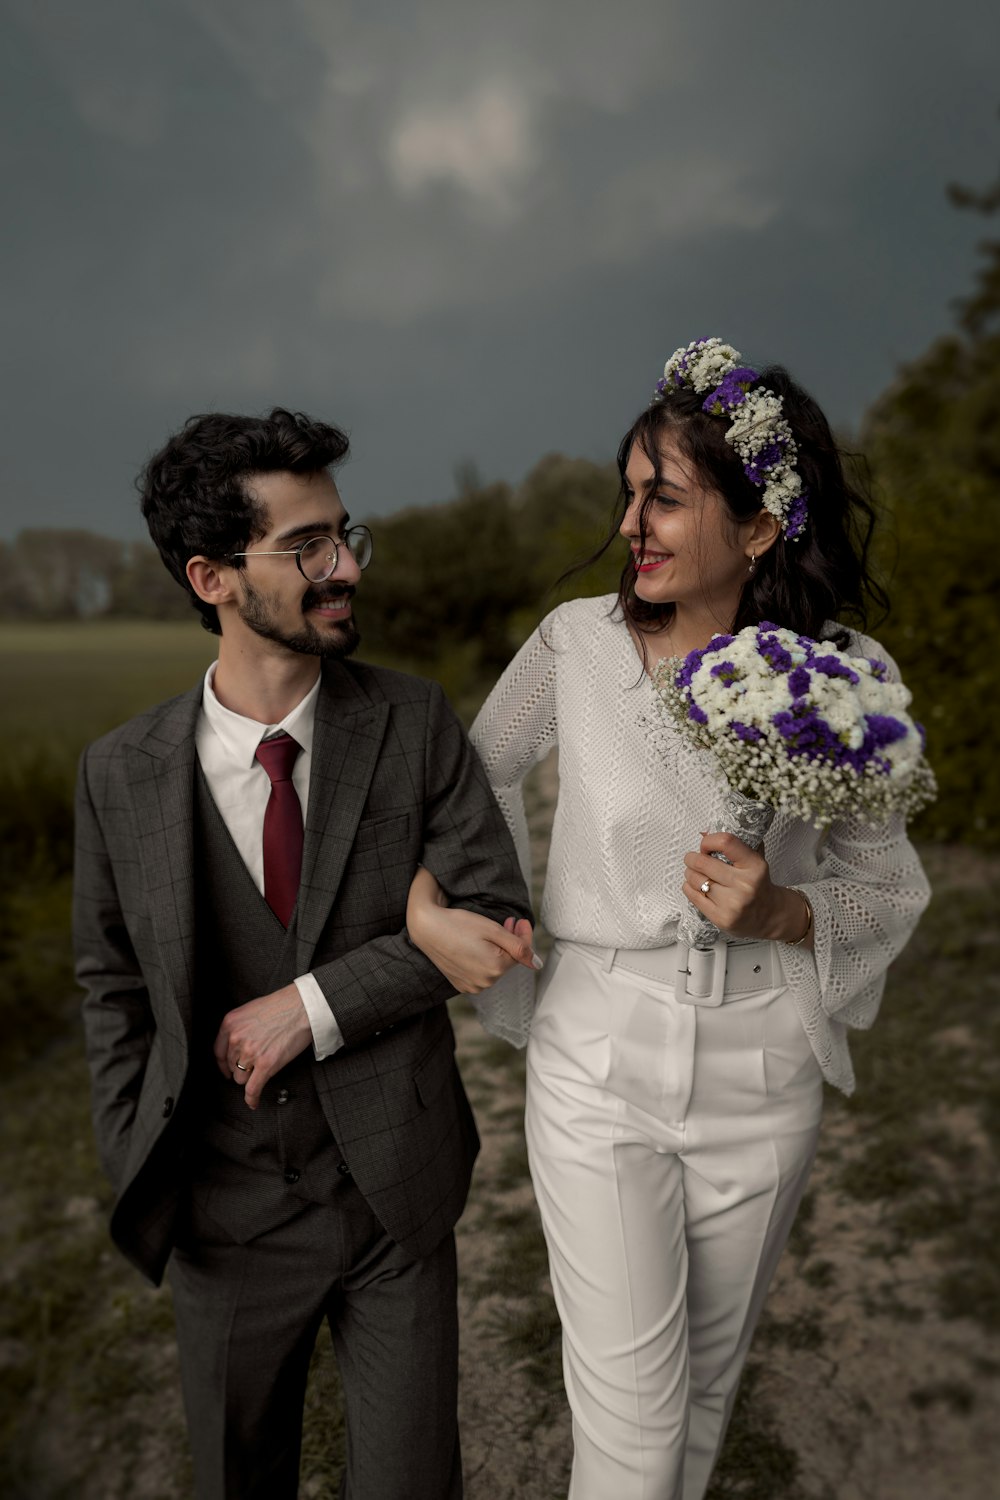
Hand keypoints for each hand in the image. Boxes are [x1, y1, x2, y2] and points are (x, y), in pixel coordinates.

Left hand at [213, 983, 312, 1109]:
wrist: (303, 1007)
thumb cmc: (282, 1006)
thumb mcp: (251, 1010)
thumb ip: (240, 1027)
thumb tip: (238, 1045)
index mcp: (230, 1023)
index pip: (219, 1052)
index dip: (223, 1065)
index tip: (227, 1070)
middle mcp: (236, 1038)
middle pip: (232, 1066)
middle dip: (242, 1068)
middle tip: (254, 1066)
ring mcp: (250, 1052)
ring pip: (241, 1078)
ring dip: (250, 1078)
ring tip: (261, 1072)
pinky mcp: (266, 1064)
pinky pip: (253, 1088)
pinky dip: (252, 1098)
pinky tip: (253, 1102)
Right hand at [407, 866, 540, 993]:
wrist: (426, 928)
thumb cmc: (458, 924)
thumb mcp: (492, 930)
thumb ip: (518, 947)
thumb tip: (537, 964)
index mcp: (495, 968)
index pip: (521, 953)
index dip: (523, 935)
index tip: (520, 920)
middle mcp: (485, 982)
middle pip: (507, 961)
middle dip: (510, 942)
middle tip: (508, 921)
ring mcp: (471, 986)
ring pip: (494, 967)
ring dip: (496, 951)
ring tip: (488, 933)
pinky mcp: (460, 984)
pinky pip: (480, 973)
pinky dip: (482, 960)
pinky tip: (475, 945)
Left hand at [682, 832, 811, 943]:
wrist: (769, 915)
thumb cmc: (757, 883)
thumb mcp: (753, 859)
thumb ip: (733, 844)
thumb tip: (703, 833)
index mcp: (755, 865)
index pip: (725, 842)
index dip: (708, 841)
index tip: (706, 846)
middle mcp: (745, 885)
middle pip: (703, 863)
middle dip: (692, 858)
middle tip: (693, 859)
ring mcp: (733, 904)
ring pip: (695, 880)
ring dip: (690, 873)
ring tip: (695, 873)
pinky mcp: (721, 918)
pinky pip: (693, 896)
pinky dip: (689, 887)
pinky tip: (695, 886)